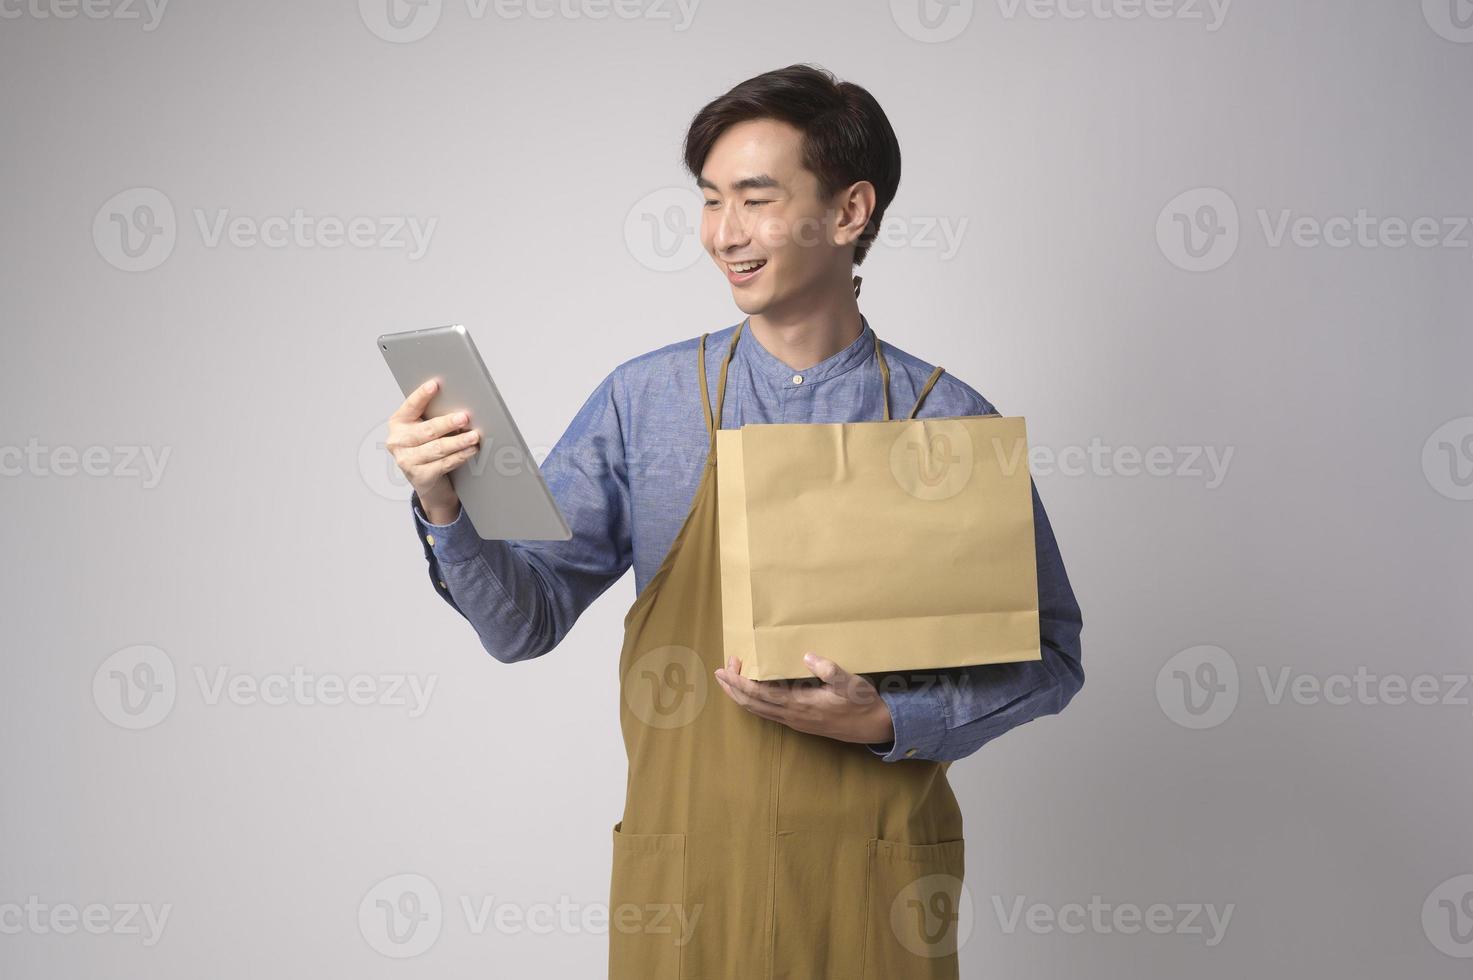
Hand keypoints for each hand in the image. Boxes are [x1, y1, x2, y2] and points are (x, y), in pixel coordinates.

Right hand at [385, 378, 480, 523]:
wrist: (428, 481)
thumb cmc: (429, 447)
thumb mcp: (427, 430)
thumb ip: (435, 417)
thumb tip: (461, 407)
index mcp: (398, 422)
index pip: (411, 406)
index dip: (422, 395)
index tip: (435, 385)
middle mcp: (398, 441)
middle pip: (427, 430)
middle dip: (448, 423)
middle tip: (465, 417)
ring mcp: (406, 460)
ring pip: (437, 448)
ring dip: (458, 442)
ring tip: (474, 436)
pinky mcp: (419, 476)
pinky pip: (443, 464)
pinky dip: (460, 456)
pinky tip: (470, 450)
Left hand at [713, 652, 894, 745]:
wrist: (873, 727)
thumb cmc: (862, 702)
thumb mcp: (851, 682)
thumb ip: (830, 670)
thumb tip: (807, 656)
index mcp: (800, 703)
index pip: (760, 693)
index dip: (739, 682)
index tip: (726, 668)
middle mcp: (792, 715)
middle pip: (751, 704)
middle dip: (732, 688)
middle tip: (720, 671)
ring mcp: (794, 721)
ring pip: (758, 711)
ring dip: (740, 696)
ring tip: (728, 682)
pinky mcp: (799, 723)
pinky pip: (767, 713)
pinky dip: (753, 703)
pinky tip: (752, 695)